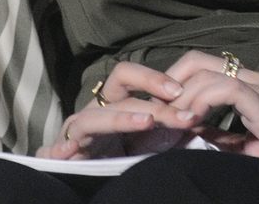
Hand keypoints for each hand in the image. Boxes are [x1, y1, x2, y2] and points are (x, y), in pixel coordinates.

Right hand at [36, 60, 204, 159]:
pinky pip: (56, 149)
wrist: (86, 181)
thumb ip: (170, 132)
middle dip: (151, 95)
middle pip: (118, 87)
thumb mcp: (150, 143)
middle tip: (181, 112)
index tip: (182, 92)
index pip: (131, 77)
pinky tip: (69, 151)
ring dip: (121, 119)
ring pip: (94, 117)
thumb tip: (203, 125)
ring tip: (147, 122)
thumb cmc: (121, 157)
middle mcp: (95, 110)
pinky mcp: (60, 155)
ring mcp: (77, 131)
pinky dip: (60, 149)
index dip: (154, 79)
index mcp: (115, 103)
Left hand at [161, 51, 258, 182]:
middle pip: (199, 60)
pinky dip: (202, 100)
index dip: (176, 84)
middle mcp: (257, 81)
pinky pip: (227, 87)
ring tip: (170, 119)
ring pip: (208, 71)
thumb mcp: (250, 149)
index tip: (159, 111)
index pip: (203, 68)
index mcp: (252, 88)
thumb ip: (222, 139)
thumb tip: (189, 136)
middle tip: (156, 109)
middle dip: (170, 80)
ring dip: (181, 94)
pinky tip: (191, 120)